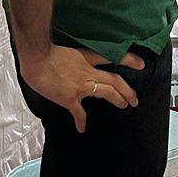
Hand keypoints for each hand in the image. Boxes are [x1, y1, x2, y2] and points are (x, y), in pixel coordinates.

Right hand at [20, 45, 143, 132]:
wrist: (36, 58)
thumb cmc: (45, 51)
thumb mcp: (66, 49)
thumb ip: (74, 57)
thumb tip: (72, 62)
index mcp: (86, 57)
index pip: (112, 57)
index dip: (128, 60)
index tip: (141, 64)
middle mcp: (88, 71)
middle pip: (114, 80)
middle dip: (127, 90)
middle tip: (134, 98)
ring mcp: (81, 85)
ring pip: (106, 93)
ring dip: (118, 99)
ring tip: (124, 105)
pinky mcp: (70, 98)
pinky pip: (79, 113)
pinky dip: (81, 121)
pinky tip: (82, 128)